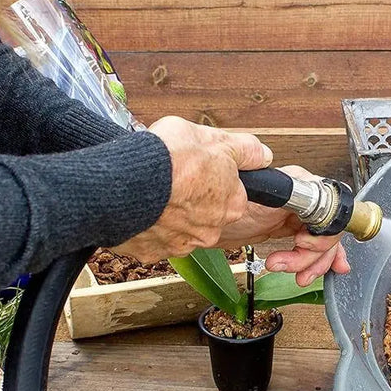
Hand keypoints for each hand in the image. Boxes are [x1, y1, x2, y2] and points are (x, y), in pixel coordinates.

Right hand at [114, 116, 269, 261]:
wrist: (127, 182)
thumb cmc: (169, 160)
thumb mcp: (213, 139)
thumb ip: (243, 149)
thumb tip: (262, 156)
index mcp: (231, 204)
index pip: (232, 192)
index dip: (215, 176)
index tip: (200, 168)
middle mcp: (210, 230)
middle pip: (205, 212)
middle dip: (192, 197)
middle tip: (175, 177)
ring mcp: (181, 243)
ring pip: (178, 226)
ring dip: (169, 212)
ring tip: (154, 189)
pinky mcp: (152, 251)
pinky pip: (152, 237)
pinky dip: (147, 224)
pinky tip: (140, 206)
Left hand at [215, 166, 351, 286]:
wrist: (205, 220)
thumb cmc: (225, 203)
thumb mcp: (255, 196)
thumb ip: (281, 189)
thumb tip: (309, 186)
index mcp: (300, 186)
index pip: (328, 213)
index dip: (320, 234)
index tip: (301, 244)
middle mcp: (302, 201)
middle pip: (327, 232)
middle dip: (313, 256)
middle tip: (291, 268)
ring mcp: (295, 218)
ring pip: (322, 245)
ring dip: (312, 265)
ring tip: (295, 276)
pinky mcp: (287, 233)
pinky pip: (311, 250)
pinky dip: (315, 264)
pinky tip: (314, 273)